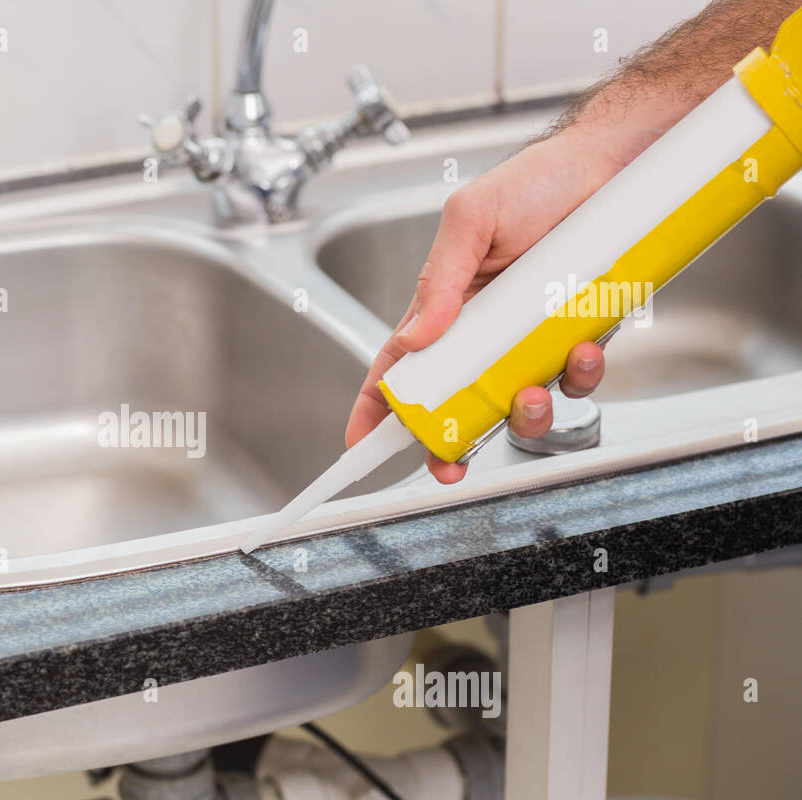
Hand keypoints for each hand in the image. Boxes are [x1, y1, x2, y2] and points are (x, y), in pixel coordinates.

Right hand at [345, 128, 622, 482]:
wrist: (612, 164)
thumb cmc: (536, 182)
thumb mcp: (471, 219)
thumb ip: (440, 279)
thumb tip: (414, 338)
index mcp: (445, 308)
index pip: (399, 366)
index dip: (375, 408)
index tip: (360, 444)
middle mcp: (486, 332)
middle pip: (456, 405)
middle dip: (450, 443)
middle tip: (451, 462)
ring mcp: (531, 339)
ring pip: (518, 402)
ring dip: (524, 414)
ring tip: (532, 391)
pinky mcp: (577, 336)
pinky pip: (575, 377)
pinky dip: (579, 374)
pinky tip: (582, 347)